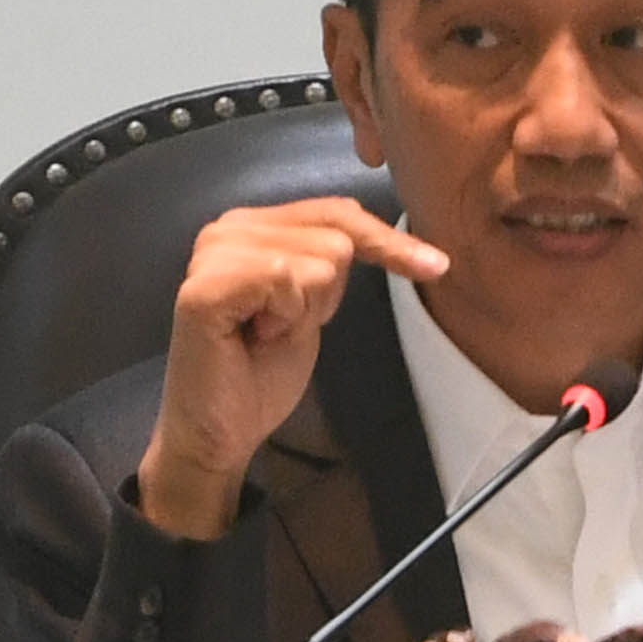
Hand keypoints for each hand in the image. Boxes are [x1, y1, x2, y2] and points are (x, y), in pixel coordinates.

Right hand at [135, 198, 447, 539]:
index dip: (387, 240)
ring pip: (320, 261)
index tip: (438, 266)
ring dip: (305, 310)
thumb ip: (332, 260)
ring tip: (265, 332)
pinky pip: (285, 278)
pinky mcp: (204, 287)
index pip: (337, 212)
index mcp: (253, 226)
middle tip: (281, 327)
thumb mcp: (314, 304)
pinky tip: (255, 336)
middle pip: (336, 237)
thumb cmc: (263, 370)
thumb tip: (395, 236)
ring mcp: (212, 253)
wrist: (222, 429)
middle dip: (327, 295)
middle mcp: (228, 228)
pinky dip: (285, 316)